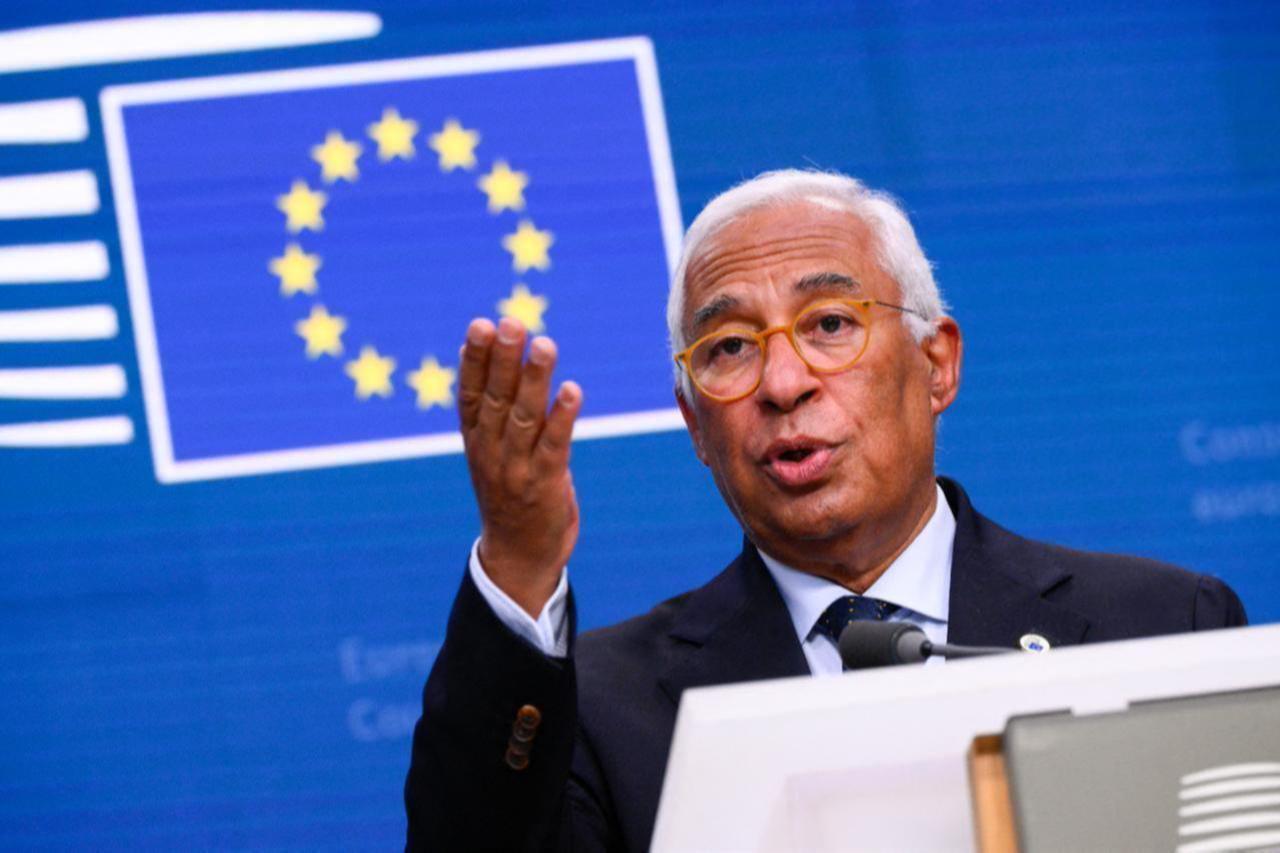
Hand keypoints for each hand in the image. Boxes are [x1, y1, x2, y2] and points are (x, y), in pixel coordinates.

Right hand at [458, 316, 581, 617]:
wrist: (517, 557)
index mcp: (475, 440)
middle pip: (496, 398)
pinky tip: (573, 390)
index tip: (479, 325)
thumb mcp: (493, 452)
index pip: (470, 394)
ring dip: (535, 379)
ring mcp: (516, 469)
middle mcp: (491, 451)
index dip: (474, 359)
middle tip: (510, 323)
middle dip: (503, 359)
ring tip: (545, 344)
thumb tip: (507, 357)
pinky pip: (555, 446)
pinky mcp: (546, 484)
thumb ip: (499, 411)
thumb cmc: (510, 494)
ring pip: (525, 417)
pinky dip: (563, 417)